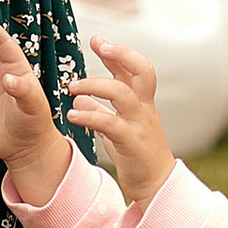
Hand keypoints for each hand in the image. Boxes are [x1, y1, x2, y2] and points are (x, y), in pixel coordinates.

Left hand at [65, 30, 175, 209]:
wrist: (156, 187)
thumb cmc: (137, 156)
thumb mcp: (117, 130)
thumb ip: (101, 111)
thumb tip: (79, 100)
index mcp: (141, 103)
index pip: (133, 70)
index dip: (118, 53)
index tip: (98, 40)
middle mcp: (144, 109)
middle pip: (142, 71)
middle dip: (122, 54)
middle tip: (99, 45)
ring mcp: (141, 124)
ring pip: (123, 93)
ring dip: (95, 85)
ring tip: (71, 88)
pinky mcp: (133, 143)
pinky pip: (111, 124)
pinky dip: (90, 117)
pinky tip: (72, 116)